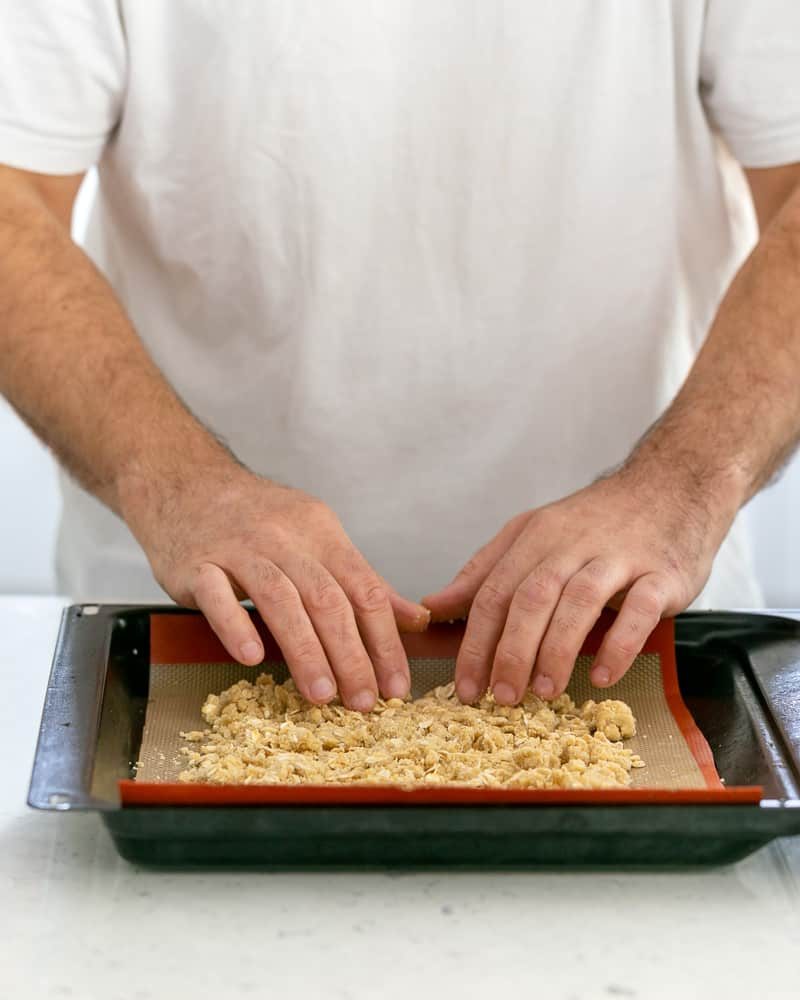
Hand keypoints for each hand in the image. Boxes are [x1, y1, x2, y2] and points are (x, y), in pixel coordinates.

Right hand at [123, 459, 429, 709]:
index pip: (364, 590)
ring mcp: (237, 548)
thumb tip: (414, 619)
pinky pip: (217, 595)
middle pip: (326, 598)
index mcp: (321, 532)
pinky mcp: (196, 563)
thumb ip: (362, 581)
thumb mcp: (317, 537)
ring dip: (304, 650)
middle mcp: (284, 537)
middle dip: (350, 655)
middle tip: (362, 701)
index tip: (395, 686)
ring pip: (279, 599)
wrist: (186, 482)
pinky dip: (236, 625)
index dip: (385, 641)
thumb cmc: (257, 519)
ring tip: (321, 694)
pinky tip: (252, 658)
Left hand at [422, 464, 737, 704]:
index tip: (466, 686)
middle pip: (532, 597)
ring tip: (544, 691)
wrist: (670, 486)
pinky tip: (604, 676)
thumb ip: (485, 571)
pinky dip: (619, 643)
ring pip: (579, 601)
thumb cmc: (595, 523)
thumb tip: (435, 605)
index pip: (495, 592)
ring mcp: (619, 557)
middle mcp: (573, 543)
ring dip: (557, 650)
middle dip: (511, 651)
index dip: (476, 642)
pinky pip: (639, 609)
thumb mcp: (533, 536)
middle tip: (503, 696)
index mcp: (536, 537)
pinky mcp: (662, 573)